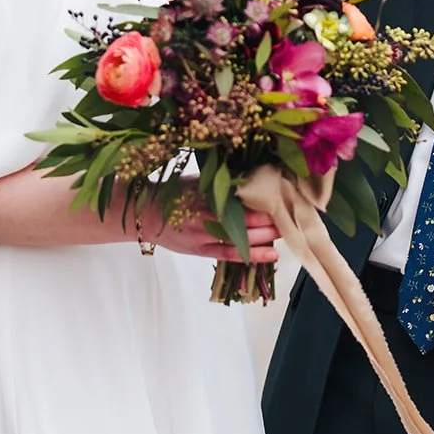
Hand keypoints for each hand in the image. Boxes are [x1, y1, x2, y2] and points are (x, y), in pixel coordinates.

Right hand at [141, 181, 281, 263]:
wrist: (143, 215)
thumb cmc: (172, 193)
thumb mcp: (197, 181)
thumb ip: (222, 182)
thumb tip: (252, 177)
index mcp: (205, 196)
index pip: (240, 199)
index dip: (263, 200)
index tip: (281, 196)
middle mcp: (205, 217)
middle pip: (244, 220)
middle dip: (269, 220)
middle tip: (290, 216)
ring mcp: (202, 237)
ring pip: (240, 239)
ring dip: (265, 238)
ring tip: (286, 234)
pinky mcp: (200, 251)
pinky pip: (229, 255)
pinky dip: (251, 256)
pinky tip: (270, 255)